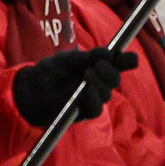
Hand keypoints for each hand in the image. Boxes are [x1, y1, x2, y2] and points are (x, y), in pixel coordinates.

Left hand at [12, 47, 137, 125]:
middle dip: (109, 71)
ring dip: (99, 83)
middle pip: (115, 79)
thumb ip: (90, 57)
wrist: (33, 87)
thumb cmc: (51, 70)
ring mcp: (92, 98)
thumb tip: (109, 53)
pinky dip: (93, 98)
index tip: (131, 59)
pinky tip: (86, 90)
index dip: (126, 61)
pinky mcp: (83, 112)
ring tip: (86, 74)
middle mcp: (99, 82)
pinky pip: (96, 108)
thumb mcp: (69, 58)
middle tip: (97, 65)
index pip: (118, 64)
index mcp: (98, 67)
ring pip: (106, 94)